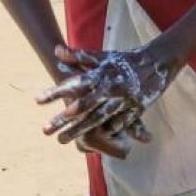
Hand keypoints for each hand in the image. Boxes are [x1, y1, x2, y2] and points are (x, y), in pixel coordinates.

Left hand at [38, 45, 177, 155]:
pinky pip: (119, 124)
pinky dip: (106, 133)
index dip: (55, 92)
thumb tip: (56, 50)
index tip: (38, 100)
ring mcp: (122, 100)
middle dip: (63, 120)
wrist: (157, 61)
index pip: (73, 84)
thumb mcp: (102, 56)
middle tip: (45, 130)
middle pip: (82, 107)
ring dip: (78, 131)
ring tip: (61, 140)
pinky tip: (94, 144)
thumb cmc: (125, 59)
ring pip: (97, 119)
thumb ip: (79, 56)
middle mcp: (109, 88)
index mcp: (100, 74)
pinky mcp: (135, 109)